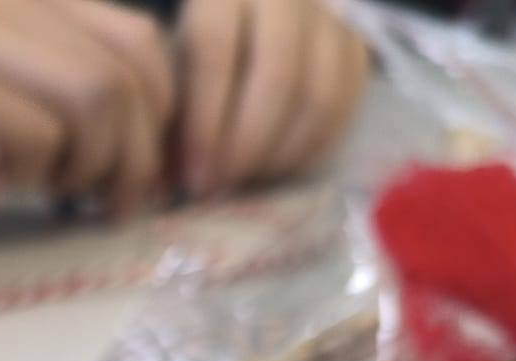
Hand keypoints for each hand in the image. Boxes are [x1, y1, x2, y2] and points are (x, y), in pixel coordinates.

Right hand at [0, 0, 177, 219]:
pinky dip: (38, 176)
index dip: (163, 115)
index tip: (149, 173)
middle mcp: (8, 1)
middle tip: (117, 207)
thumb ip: (73, 100)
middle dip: (136, 155)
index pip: (140, 41)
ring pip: (98, 97)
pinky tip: (6, 185)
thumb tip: (157, 155)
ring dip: (91, 165)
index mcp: (29, 1)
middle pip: (127, 75)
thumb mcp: (10, 105)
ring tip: (56, 195)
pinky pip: (43, 133)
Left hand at [174, 0, 368, 197]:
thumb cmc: (199, 63)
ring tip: (249, 180)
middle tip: (224, 186)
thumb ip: (168, 121)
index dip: (205, 125)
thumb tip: (162, 185)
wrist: (251, 28)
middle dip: (247, 146)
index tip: (195, 177)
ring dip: (281, 154)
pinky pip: (344, 107)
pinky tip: (279, 169)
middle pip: (278, 77)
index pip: (215, 54)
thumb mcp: (174, 76)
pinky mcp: (353, 47)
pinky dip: (311, 149)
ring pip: (318, 96)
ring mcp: (325, 19)